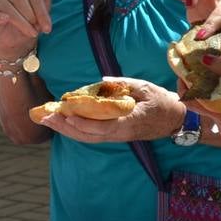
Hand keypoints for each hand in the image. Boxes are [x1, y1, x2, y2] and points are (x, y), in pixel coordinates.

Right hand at [0, 0, 53, 60]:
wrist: (18, 41)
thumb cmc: (31, 20)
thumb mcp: (42, 6)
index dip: (41, 10)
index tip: (48, 26)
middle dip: (32, 14)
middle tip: (39, 29)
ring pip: (7, 5)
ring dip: (21, 21)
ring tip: (31, 33)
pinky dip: (0, 16)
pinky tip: (6, 20)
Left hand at [35, 77, 185, 142]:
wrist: (175, 120)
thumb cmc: (161, 102)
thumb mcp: (146, 87)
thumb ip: (124, 84)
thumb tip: (102, 82)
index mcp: (129, 122)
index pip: (102, 126)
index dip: (83, 122)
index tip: (67, 114)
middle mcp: (120, 133)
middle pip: (88, 135)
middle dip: (66, 127)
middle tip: (45, 117)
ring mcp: (117, 137)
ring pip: (88, 138)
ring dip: (66, 130)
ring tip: (47, 121)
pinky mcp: (115, 136)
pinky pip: (92, 136)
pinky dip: (75, 131)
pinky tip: (63, 124)